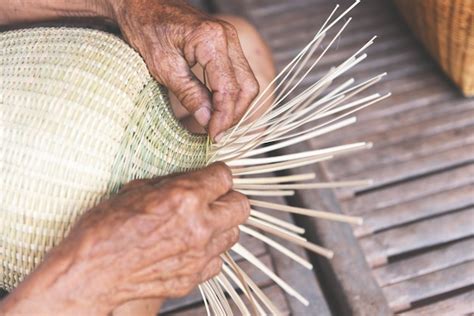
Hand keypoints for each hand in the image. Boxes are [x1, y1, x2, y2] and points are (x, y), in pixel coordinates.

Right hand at [0, 162, 248, 314]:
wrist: (91, 273)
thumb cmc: (104, 228)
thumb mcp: (135, 190)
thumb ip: (171, 184)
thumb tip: (189, 179)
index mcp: (185, 198)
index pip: (225, 176)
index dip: (217, 175)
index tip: (210, 177)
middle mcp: (200, 226)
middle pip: (242, 206)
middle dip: (229, 199)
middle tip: (213, 199)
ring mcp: (200, 256)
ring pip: (234, 235)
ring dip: (221, 226)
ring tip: (201, 224)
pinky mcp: (194, 277)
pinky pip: (218, 261)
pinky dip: (210, 252)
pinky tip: (191, 247)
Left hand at [110, 0, 259, 140]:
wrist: (141, 7)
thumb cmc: (146, 30)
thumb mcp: (164, 68)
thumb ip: (190, 94)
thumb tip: (207, 121)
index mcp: (212, 40)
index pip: (229, 88)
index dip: (224, 117)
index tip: (214, 136)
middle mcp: (228, 37)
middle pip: (247, 86)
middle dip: (234, 114)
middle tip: (216, 134)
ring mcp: (230, 40)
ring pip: (246, 82)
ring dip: (235, 106)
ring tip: (217, 125)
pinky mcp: (226, 45)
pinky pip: (238, 75)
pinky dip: (231, 95)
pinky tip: (217, 109)